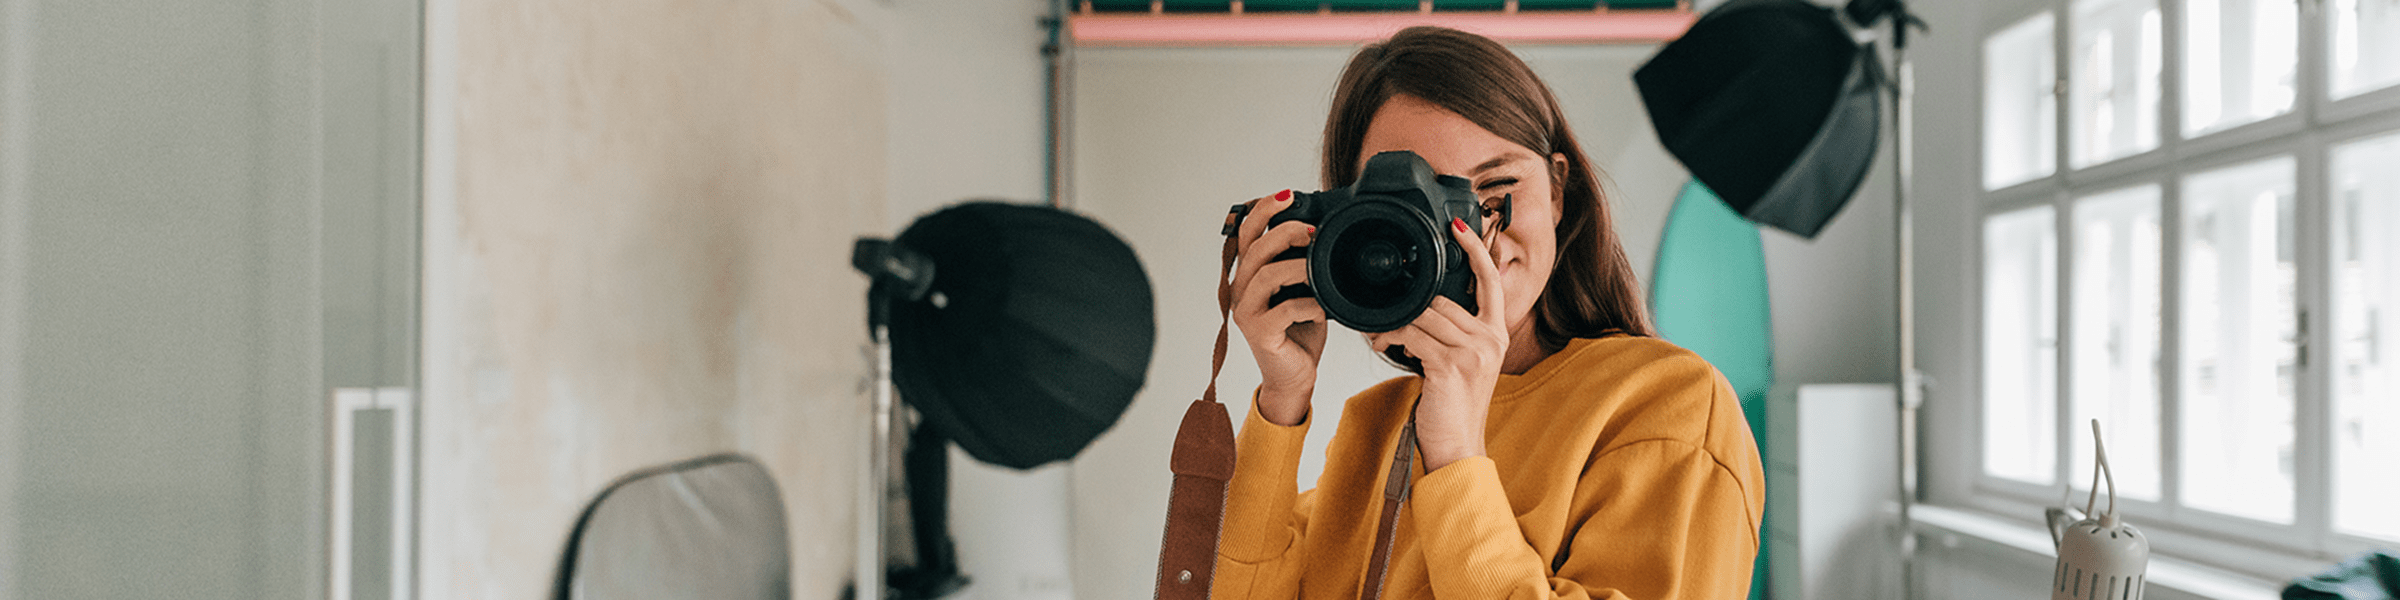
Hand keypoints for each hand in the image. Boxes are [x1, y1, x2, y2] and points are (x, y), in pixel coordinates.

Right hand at [1229, 190, 1324, 426]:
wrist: (1295, 376)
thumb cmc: (1299, 331)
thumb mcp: (1303, 290)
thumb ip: (1303, 263)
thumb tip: (1323, 233)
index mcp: (1249, 274)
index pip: (1247, 232)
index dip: (1264, 210)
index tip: (1289, 195)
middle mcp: (1241, 289)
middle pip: (1254, 248)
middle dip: (1285, 232)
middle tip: (1312, 232)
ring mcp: (1246, 311)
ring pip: (1266, 275)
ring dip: (1299, 267)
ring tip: (1319, 269)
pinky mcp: (1259, 332)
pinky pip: (1282, 309)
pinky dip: (1308, 304)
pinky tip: (1323, 307)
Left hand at [1366, 217, 1507, 470]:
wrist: (1457, 448)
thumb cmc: (1452, 407)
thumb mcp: (1461, 363)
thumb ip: (1451, 332)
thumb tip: (1419, 307)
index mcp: (1496, 333)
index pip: (1490, 280)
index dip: (1476, 249)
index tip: (1458, 224)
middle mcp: (1491, 338)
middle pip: (1443, 299)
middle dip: (1408, 306)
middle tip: (1384, 318)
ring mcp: (1474, 351)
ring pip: (1425, 314)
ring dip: (1394, 322)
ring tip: (1380, 335)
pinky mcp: (1452, 365)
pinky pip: (1413, 334)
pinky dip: (1392, 336)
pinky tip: (1383, 345)